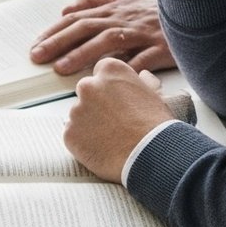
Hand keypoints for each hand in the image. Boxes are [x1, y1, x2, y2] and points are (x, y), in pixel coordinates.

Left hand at [30, 0, 174, 74]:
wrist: (198, 8)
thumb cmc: (157, 10)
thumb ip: (96, 2)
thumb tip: (67, 8)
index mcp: (115, 8)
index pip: (77, 17)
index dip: (55, 31)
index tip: (36, 44)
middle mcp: (125, 18)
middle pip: (86, 27)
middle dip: (59, 42)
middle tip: (38, 57)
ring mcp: (144, 32)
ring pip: (109, 40)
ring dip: (83, 54)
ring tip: (61, 68)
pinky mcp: (163, 47)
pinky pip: (142, 58)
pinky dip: (125, 68)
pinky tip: (108, 80)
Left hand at [63, 59, 175, 181]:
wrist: (149, 155)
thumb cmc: (156, 126)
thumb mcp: (155, 95)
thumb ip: (143, 82)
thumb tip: (143, 76)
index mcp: (110, 71)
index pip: (102, 71)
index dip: (111, 87)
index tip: (118, 99)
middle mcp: (88, 86)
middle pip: (87, 91)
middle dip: (97, 104)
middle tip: (115, 121)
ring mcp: (76, 110)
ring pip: (79, 115)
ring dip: (90, 124)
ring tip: (112, 138)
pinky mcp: (69, 133)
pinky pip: (73, 135)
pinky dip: (83, 142)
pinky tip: (102, 149)